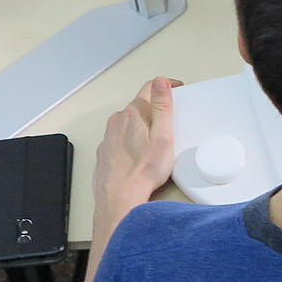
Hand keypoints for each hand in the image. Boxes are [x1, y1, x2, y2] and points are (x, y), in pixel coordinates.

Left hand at [94, 77, 180, 226]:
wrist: (120, 198)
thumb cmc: (142, 172)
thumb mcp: (163, 137)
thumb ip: (162, 107)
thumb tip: (161, 82)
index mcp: (133, 113)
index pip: (150, 87)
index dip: (166, 85)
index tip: (177, 89)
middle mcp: (117, 121)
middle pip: (139, 105)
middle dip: (155, 109)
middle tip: (170, 122)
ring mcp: (109, 136)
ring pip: (128, 122)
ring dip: (142, 125)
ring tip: (155, 142)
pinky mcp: (105, 151)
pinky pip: (120, 138)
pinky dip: (131, 140)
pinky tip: (140, 155)